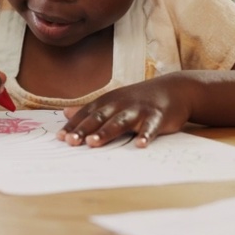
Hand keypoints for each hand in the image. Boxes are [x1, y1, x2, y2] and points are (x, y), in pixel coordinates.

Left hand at [57, 75, 192, 147]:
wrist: (173, 89)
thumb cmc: (138, 99)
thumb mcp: (113, 101)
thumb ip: (90, 109)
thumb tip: (65, 113)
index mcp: (107, 102)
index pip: (86, 114)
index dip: (73, 126)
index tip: (60, 138)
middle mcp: (120, 105)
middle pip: (99, 118)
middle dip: (84, 129)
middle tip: (71, 142)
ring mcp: (138, 110)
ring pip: (120, 122)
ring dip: (106, 132)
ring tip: (94, 143)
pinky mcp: (157, 117)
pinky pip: (150, 127)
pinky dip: (145, 135)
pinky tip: (140, 145)